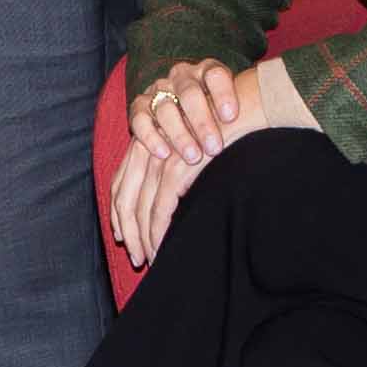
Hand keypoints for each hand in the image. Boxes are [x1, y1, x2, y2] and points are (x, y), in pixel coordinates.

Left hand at [109, 59, 312, 267]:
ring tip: (152, 260)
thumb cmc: (226, 128)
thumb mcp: (195, 147)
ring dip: (145, 237)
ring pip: (142, 205)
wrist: (247, 106)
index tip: (124, 238)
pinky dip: (160, 229)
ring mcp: (161, 155)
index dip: (120, 213)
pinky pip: (162, 203)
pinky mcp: (179, 165)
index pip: (122, 182)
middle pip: (126, 197)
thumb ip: (179, 168)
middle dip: (129, 231)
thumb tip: (175, 200)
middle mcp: (148, 146)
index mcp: (148, 141)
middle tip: (138, 260)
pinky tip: (163, 247)